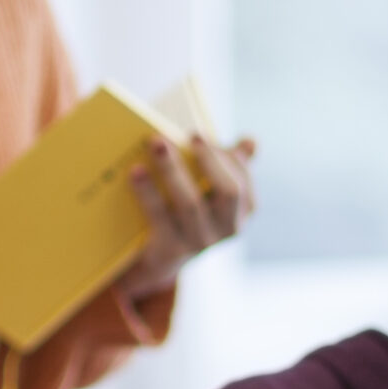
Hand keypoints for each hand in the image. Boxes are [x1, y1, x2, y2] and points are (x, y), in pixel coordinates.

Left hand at [121, 134, 257, 299]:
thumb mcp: (215, 188)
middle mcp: (230, 227)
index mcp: (246, 208)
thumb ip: (232, 163)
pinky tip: (136, 170)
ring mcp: (202, 240)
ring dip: (173, 169)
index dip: (225, 156)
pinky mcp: (173, 248)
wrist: (165, 255)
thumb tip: (251, 142)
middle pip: (228, 191)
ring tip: (156, 143)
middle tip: (191, 134)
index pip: (243, 178)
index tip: (199, 135)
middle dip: (209, 160)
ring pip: (191, 203)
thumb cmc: (194, 209)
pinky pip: (159, 216)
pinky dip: (148, 191)